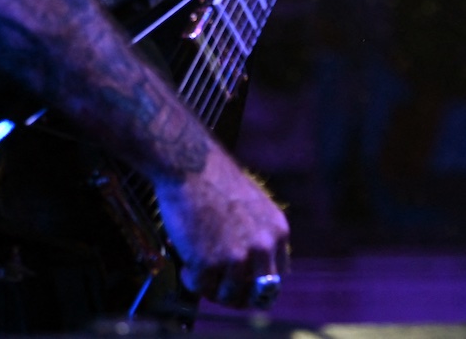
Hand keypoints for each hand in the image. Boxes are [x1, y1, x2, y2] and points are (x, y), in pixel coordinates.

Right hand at [155, 143, 289, 308]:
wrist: (193, 166)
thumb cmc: (219, 183)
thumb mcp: (257, 207)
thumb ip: (261, 236)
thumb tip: (255, 267)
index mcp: (278, 232)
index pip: (278, 279)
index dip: (257, 286)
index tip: (242, 286)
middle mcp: (262, 247)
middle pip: (257, 296)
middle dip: (238, 297)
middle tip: (220, 290)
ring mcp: (235, 257)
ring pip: (227, 296)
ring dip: (212, 289)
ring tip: (200, 272)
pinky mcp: (207, 263)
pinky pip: (201, 288)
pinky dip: (192, 281)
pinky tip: (187, 265)